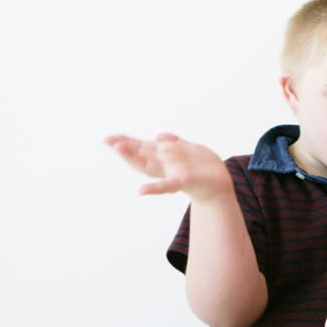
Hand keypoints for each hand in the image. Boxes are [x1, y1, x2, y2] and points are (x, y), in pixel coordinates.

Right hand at [104, 133, 231, 202]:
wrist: (219, 185)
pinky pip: (167, 185)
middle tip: (108, 141)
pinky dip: (154, 188)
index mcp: (165, 157)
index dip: (127, 142)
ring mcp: (171, 173)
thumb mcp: (189, 149)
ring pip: (149, 165)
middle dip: (125, 147)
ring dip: (134, 158)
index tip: (109, 139)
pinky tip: (140, 191)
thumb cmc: (202, 167)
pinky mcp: (183, 180)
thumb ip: (174, 143)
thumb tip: (159, 135)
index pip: (143, 147)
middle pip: (141, 154)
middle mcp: (164, 165)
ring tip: (119, 149)